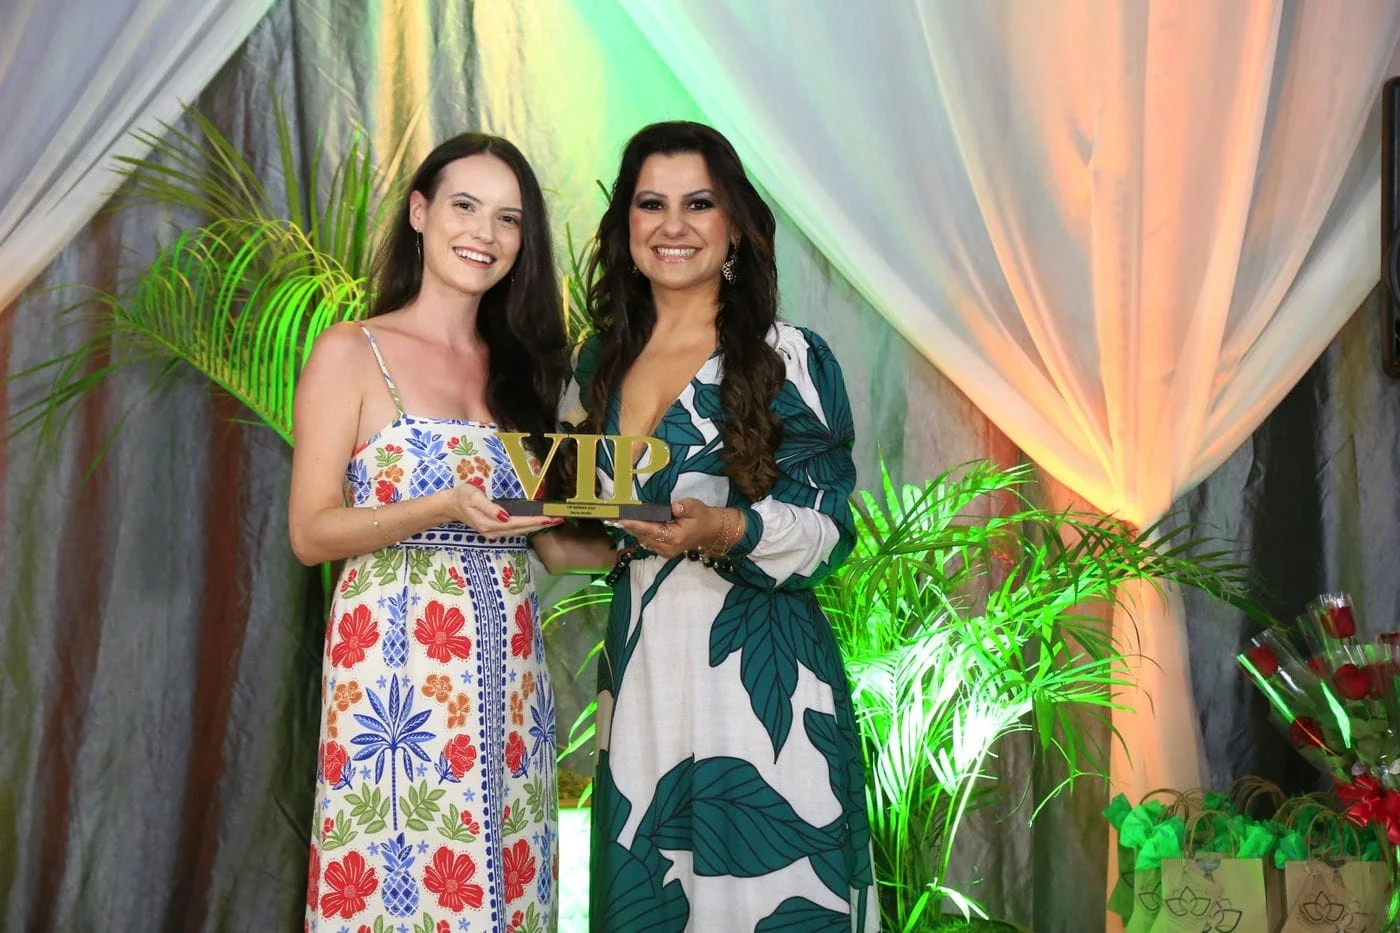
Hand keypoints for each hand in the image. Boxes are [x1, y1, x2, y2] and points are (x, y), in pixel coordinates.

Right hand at [446, 483, 560, 539]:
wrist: (449, 505)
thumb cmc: (462, 497)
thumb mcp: (474, 497)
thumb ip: (490, 507)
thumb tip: (505, 516)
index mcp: (490, 523)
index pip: (517, 523)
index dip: (534, 521)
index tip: (548, 519)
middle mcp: (493, 531)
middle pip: (521, 529)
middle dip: (540, 525)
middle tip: (558, 519)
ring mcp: (494, 533)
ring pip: (519, 531)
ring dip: (535, 526)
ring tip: (552, 521)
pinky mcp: (495, 530)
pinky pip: (515, 529)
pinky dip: (527, 526)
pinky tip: (536, 522)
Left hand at [616, 498, 720, 558]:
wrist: (710, 531)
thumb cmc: (702, 516)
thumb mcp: (694, 507)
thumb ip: (683, 507)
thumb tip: (673, 508)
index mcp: (674, 537)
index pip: (649, 530)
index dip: (634, 524)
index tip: (619, 520)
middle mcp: (666, 548)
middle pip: (642, 536)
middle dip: (628, 526)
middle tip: (612, 517)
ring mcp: (664, 551)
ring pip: (642, 540)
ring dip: (632, 530)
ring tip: (620, 518)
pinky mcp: (663, 551)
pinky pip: (647, 541)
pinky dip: (639, 533)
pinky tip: (633, 523)